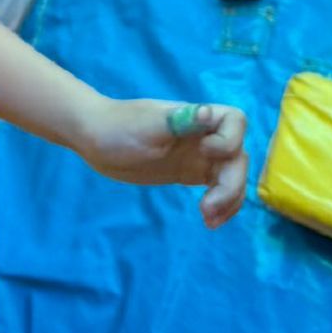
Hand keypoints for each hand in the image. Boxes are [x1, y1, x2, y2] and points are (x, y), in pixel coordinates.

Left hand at [76, 98, 248, 228]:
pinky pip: (218, 188)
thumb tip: (208, 112)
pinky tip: (208, 221)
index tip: (206, 152)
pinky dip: (220, 205)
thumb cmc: (117, 126)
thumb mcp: (147, 125)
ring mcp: (197, 155)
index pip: (235, 121)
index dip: (231, 139)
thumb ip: (179, 120)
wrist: (93, 138)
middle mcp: (202, 135)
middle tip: (206, 208)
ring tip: (208, 220)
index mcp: (194, 118)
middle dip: (231, 185)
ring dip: (229, 200)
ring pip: (232, 176)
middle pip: (238, 157)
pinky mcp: (189, 173)